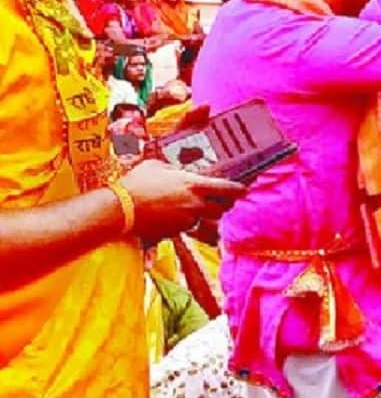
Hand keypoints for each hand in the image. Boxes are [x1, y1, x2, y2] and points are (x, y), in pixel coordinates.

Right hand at [120, 159, 242, 240]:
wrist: (120, 209)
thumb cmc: (137, 183)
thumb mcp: (157, 165)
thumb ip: (175, 166)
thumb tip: (180, 165)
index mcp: (195, 185)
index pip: (229, 189)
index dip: (239, 189)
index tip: (243, 188)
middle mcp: (196, 205)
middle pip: (222, 208)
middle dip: (223, 204)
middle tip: (219, 199)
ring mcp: (187, 220)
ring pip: (204, 219)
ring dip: (203, 214)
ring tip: (191, 206)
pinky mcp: (177, 232)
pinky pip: (188, 227)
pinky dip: (185, 222)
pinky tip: (172, 214)